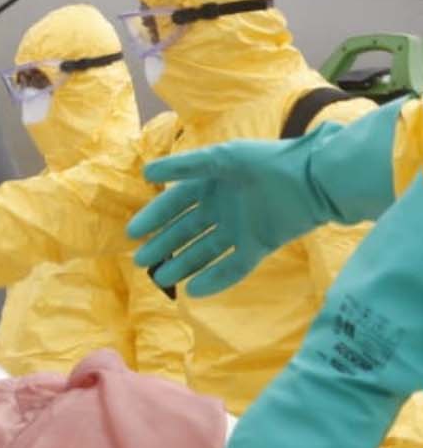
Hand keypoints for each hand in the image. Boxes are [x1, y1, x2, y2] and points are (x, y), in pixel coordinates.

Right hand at [131, 104, 401, 295]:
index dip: (153, 217)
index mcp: (209, 184)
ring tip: (164, 279)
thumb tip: (146, 172)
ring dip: (184, 265)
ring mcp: (239, 229)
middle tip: (142, 262)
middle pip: (185, 231)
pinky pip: (233, 266)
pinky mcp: (259, 246)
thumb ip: (185, 165)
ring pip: (204, 251)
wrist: (314, 179)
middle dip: (164, 246)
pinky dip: (215, 279)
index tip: (133, 234)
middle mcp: (221, 208)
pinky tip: (194, 290)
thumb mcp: (222, 158)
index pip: (173, 203)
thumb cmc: (265, 162)